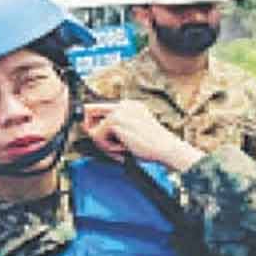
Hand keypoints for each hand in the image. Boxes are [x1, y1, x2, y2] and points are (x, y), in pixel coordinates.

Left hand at [84, 101, 204, 171]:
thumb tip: (91, 131)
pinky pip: (97, 136)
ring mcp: (119, 111)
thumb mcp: (133, 133)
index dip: (94, 122)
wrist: (167, 148)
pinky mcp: (115, 120)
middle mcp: (123, 105)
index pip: (101, 108)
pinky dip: (107, 147)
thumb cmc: (153, 146)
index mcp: (129, 106)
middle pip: (89, 110)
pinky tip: (122, 149)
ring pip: (93, 128)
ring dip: (103, 144)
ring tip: (120, 149)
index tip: (96, 135)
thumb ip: (116, 129)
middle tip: (104, 144)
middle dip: (92, 130)